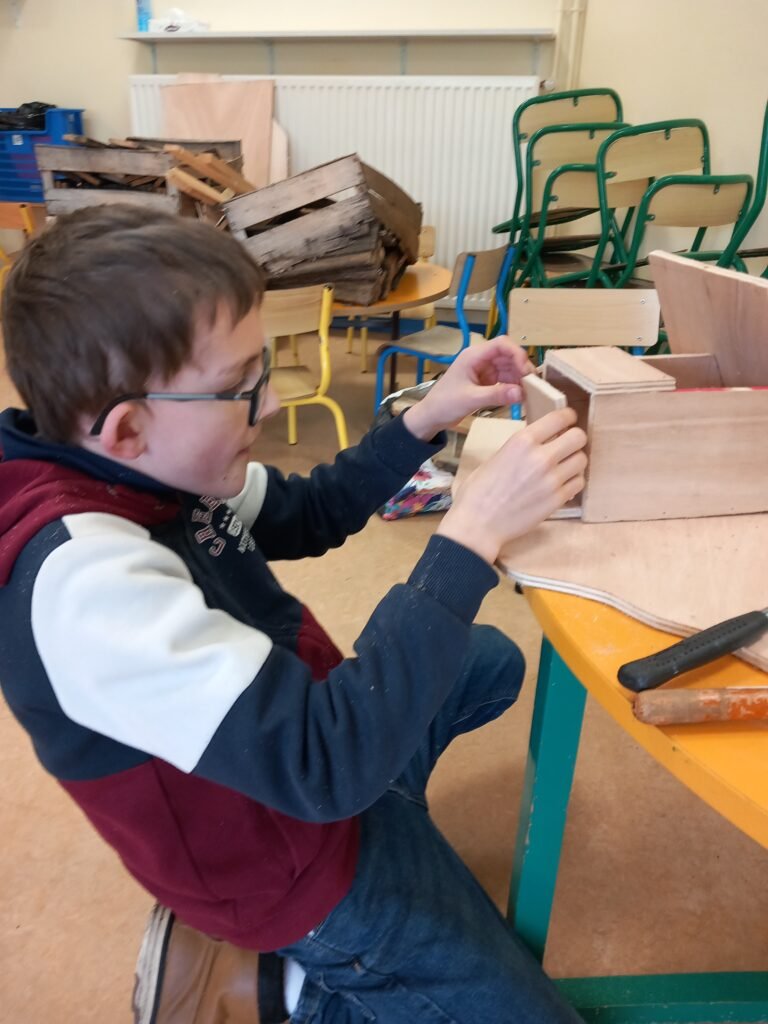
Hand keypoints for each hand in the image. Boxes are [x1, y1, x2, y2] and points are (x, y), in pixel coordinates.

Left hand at [403, 339, 533, 440]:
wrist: (431, 416)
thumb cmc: (445, 404)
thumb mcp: (471, 399)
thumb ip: (496, 395)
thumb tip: (520, 393)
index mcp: (474, 355)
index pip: (502, 344)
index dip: (518, 354)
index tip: (527, 371)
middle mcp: (480, 359)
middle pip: (508, 355)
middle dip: (521, 368)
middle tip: (533, 385)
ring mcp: (484, 370)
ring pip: (509, 368)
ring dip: (519, 378)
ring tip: (528, 392)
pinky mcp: (486, 381)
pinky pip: (504, 379)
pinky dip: (513, 386)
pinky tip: (519, 396)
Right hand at [437, 408, 587, 563]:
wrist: (478, 524)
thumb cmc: (478, 492)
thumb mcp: (497, 457)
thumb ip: (521, 447)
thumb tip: (538, 442)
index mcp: (522, 441)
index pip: (560, 418)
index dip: (568, 417)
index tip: (568, 420)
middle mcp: (541, 457)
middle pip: (578, 437)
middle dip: (575, 439)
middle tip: (568, 444)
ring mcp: (552, 480)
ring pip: (582, 460)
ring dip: (575, 461)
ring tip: (564, 466)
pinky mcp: (557, 500)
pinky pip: (578, 483)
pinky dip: (573, 482)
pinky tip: (561, 484)